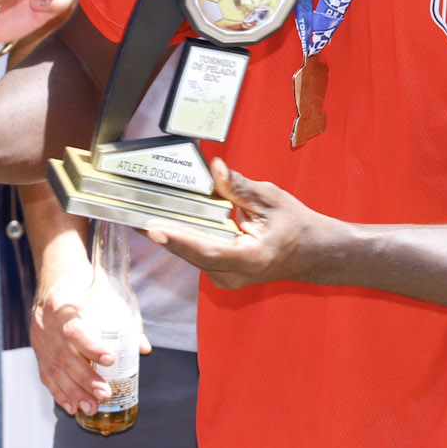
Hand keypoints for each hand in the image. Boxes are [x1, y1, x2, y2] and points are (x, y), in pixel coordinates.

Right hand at [27, 249, 147, 415]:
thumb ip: (126, 319)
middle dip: (85, 379)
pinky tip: (72, 406)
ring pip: (54, 370)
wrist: (54, 275)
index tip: (111, 359)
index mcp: (62, 305)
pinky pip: (46, 375)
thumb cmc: (83, 284)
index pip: (75, 330)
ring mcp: (39, 338)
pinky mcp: (37, 349)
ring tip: (91, 407)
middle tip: (104, 393)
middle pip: (64, 356)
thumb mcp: (105, 291)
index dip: (91, 347)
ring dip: (74, 392)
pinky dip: (59, 393)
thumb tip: (142, 348)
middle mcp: (46, 323)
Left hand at [146, 159, 321, 288]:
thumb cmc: (296, 227)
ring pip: (191, 254)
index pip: (209, 251)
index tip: (155, 229)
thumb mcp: (272, 199)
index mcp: (253, 259)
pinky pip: (196, 253)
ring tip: (141, 214)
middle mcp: (236, 275)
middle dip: (164, 233)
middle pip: (192, 253)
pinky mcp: (220, 273)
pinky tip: (165, 221)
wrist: (311, 252)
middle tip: (134, 214)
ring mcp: (227, 278)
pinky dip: (182, 237)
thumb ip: (240, 187)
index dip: (181, 240)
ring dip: (170, 234)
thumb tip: (216, 169)